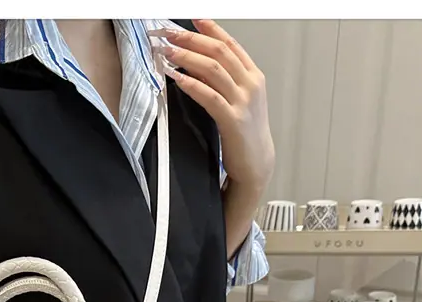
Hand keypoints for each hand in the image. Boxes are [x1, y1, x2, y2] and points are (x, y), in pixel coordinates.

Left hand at [150, 19, 274, 191]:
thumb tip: (194, 65)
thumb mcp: (236, 101)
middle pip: (219, 51)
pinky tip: (176, 78)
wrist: (256, 163)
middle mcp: (251, 84)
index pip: (230, 44)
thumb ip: (221, 82)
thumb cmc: (243, 134)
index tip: (191, 18)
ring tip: (165, 52)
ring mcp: (244, 101)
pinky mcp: (233, 120)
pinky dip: (191, 84)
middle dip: (190, 39)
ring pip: (213, 69)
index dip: (210, 29)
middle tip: (167, 33)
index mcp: (253, 76)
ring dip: (186, 57)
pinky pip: (209, 96)